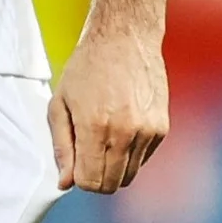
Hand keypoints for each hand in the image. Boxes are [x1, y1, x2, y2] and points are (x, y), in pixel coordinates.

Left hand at [46, 26, 168, 192]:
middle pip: (111, 185)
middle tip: (87, 152)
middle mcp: (125, 133)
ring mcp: (147, 132)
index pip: (90, 182)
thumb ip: (62, 146)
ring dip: (114, 166)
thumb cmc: (86, 67)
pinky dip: (130, 153)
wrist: (124, 38)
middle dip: (95, 177)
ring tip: (103, 135)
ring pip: (130, 175)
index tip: (75, 162)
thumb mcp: (60, 103)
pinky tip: (120, 126)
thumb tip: (65, 183)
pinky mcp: (161, 128)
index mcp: (95, 127)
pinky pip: (143, 159)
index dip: (79, 178)